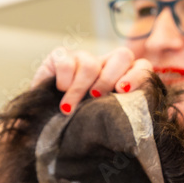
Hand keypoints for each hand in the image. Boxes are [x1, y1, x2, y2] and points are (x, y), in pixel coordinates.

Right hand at [30, 47, 153, 113]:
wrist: (43, 123)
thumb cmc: (77, 124)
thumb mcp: (101, 121)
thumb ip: (119, 116)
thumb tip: (135, 127)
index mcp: (121, 78)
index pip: (141, 66)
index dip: (137, 75)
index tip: (124, 90)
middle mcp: (105, 64)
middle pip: (122, 55)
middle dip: (109, 79)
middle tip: (95, 98)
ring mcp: (83, 58)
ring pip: (91, 64)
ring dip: (79, 90)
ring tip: (69, 109)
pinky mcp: (60, 56)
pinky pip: (67, 63)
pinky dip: (64, 81)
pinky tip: (59, 92)